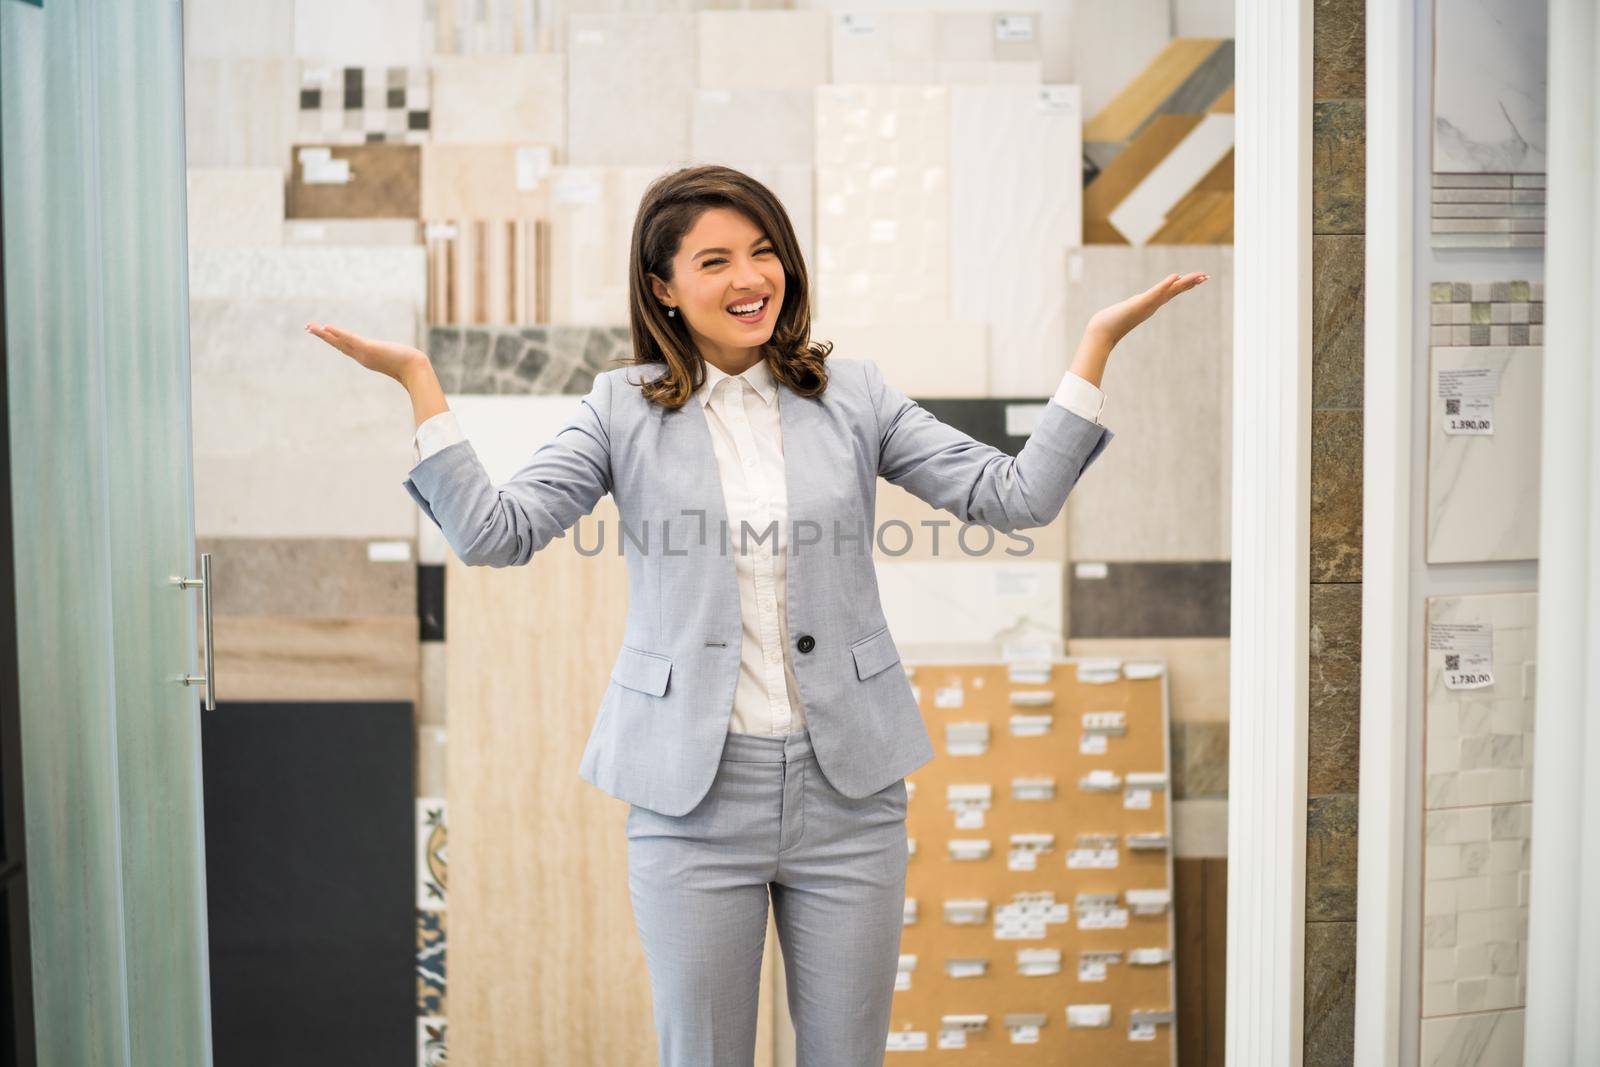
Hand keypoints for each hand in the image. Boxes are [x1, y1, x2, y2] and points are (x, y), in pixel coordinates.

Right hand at [305, 322, 427, 383]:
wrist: (415, 369)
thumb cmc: (408, 365)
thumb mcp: (396, 358)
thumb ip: (392, 357)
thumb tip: (398, 358)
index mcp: (365, 357)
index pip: (345, 347)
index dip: (333, 340)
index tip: (322, 332)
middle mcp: (361, 356)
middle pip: (337, 344)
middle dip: (322, 336)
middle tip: (307, 327)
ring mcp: (363, 353)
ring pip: (340, 342)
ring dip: (324, 334)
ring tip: (310, 327)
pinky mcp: (368, 348)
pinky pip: (350, 339)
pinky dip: (338, 334)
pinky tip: (327, 328)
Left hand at [1086, 271, 1208, 346]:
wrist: (1103, 330)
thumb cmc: (1114, 322)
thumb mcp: (1127, 312)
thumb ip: (1133, 309)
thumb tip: (1137, 306)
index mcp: (1152, 303)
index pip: (1172, 291)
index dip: (1186, 284)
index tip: (1200, 278)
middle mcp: (1153, 303)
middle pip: (1175, 290)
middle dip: (1191, 283)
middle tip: (1206, 277)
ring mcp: (1148, 303)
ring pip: (1170, 291)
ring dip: (1184, 283)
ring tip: (1198, 276)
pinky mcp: (1141, 303)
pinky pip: (1156, 292)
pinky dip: (1165, 285)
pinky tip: (1175, 277)